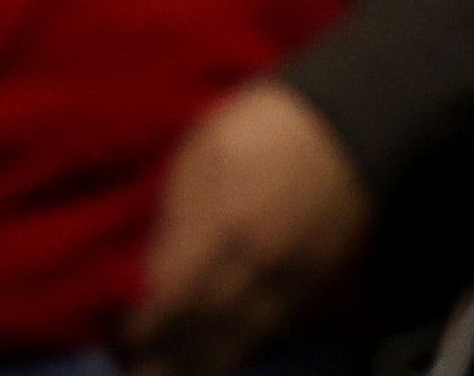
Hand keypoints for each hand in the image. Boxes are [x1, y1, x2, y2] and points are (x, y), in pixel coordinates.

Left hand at [127, 81, 369, 375]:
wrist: (349, 123)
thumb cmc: (261, 127)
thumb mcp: (201, 154)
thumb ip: (176, 217)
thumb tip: (158, 274)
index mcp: (218, 229)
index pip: (170, 301)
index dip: (143, 329)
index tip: (125, 338)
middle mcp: (252, 266)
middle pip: (202, 330)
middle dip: (167, 356)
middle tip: (142, 369)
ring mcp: (287, 280)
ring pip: (239, 340)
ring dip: (202, 362)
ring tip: (176, 371)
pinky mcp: (313, 283)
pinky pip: (272, 330)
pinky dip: (243, 349)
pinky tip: (222, 356)